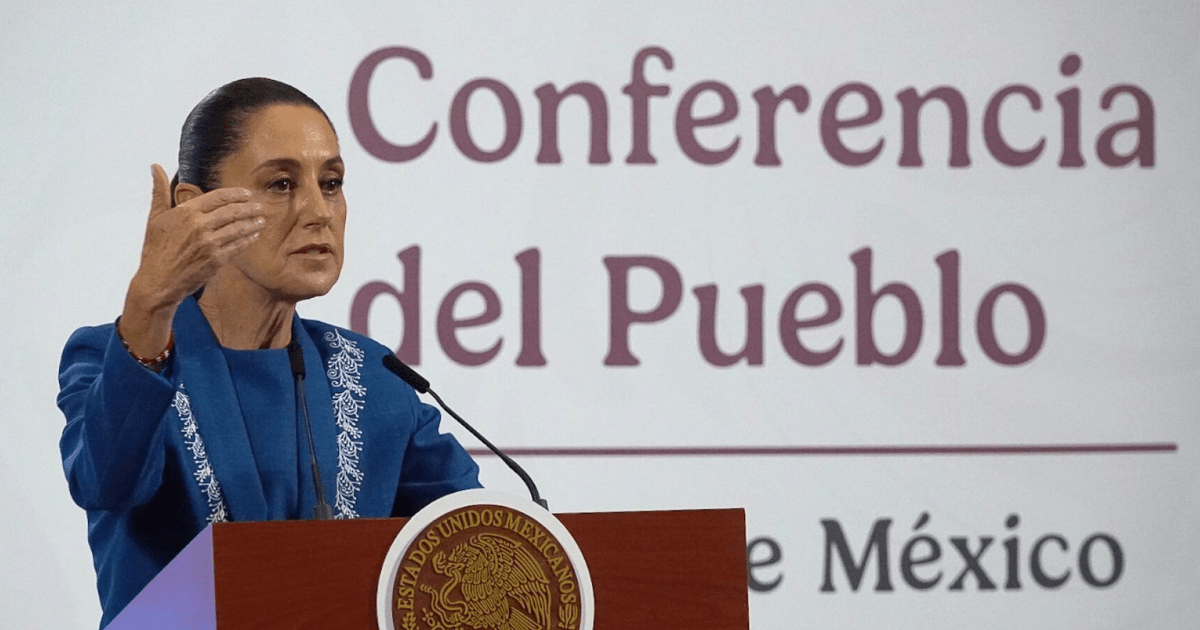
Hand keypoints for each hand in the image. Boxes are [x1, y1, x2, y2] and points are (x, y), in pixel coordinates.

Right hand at [118, 164, 263, 357]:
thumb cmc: (155, 248)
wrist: (158, 281)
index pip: (218, 197)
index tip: (247, 194)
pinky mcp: (216, 259)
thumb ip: (159, 190)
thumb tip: (154, 165)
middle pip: (233, 211)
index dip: (236, 194)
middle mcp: (199, 226)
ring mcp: (209, 243)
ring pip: (238, 228)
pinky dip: (249, 239)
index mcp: (186, 212)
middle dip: (250, 207)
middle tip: (260, 206)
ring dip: (253, 223)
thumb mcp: (154, 217)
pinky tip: (254, 235)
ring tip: (261, 219)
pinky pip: (238, 245)